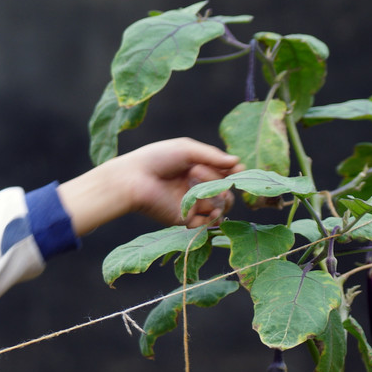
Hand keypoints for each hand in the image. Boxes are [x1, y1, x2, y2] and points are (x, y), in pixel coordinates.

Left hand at [59, 137, 242, 233]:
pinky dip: (214, 215)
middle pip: (228, 190)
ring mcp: (192, 204)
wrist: (133, 179)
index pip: (227, 173)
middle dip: (222, 181)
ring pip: (223, 205)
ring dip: (217, 194)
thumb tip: (239, 163)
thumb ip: (213, 156)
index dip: (234, 172)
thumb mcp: (187, 150)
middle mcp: (197, 187)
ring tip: (197, 184)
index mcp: (198, 169)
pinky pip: (210, 222)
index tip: (234, 168)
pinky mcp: (186, 219)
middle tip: (197, 171)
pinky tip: (208, 206)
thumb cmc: (156, 159)